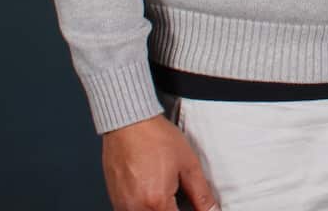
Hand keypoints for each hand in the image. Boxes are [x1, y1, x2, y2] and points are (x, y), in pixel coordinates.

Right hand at [102, 115, 218, 210]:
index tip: (193, 207)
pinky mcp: (115, 201)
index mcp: (157, 202)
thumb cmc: (156, 139)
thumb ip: (201, 194)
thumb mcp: (188, 164)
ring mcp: (123, 206)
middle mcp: (136, 209)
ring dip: (159, 209)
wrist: (129, 124)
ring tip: (165, 190)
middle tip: (178, 195)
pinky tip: (152, 191)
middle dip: (172, 210)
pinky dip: (145, 207)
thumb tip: (212, 210)